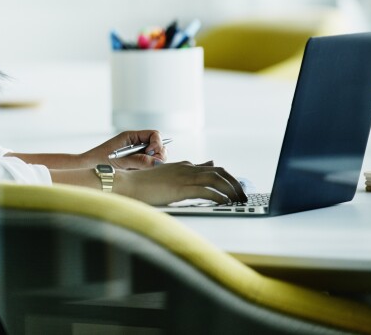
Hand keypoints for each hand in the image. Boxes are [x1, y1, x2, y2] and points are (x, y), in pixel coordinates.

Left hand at [80, 131, 166, 169]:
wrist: (88, 168)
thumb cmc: (101, 161)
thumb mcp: (120, 160)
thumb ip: (138, 160)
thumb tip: (157, 162)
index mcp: (132, 136)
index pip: (154, 134)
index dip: (157, 143)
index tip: (151, 152)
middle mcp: (136, 143)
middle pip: (158, 145)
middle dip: (158, 154)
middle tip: (151, 164)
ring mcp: (138, 153)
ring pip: (156, 156)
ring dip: (153, 163)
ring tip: (142, 169)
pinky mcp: (137, 163)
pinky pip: (149, 165)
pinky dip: (148, 168)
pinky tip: (139, 172)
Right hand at [115, 161, 246, 205]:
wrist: (128, 184)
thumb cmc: (144, 183)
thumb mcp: (166, 175)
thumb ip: (184, 173)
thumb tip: (201, 169)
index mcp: (184, 166)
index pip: (213, 168)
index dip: (228, 178)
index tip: (236, 188)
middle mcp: (187, 169)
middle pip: (220, 172)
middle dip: (235, 184)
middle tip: (243, 196)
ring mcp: (184, 177)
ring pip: (218, 179)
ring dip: (232, 191)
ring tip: (238, 202)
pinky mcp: (181, 188)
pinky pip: (207, 191)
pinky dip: (220, 197)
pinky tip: (225, 204)